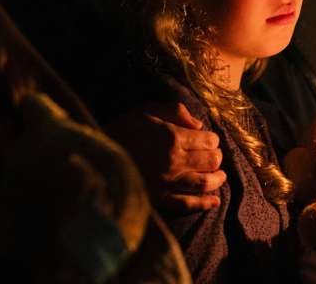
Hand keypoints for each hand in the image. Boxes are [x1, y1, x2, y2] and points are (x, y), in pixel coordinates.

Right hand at [105, 102, 225, 213]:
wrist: (95, 158)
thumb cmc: (120, 131)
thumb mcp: (145, 111)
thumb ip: (174, 112)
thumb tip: (198, 125)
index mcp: (172, 137)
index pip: (208, 140)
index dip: (212, 140)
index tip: (209, 140)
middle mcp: (174, 161)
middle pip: (211, 161)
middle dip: (217, 157)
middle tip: (215, 156)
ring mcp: (168, 183)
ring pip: (205, 183)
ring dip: (217, 179)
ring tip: (220, 176)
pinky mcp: (160, 200)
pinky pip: (188, 204)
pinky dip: (204, 203)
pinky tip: (214, 201)